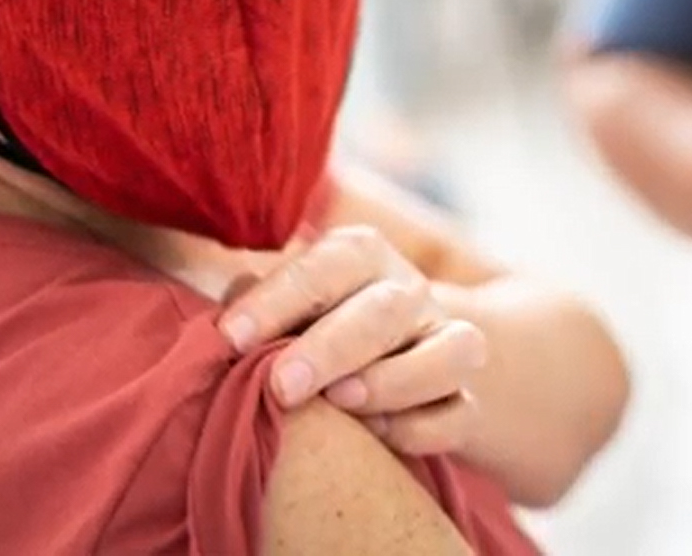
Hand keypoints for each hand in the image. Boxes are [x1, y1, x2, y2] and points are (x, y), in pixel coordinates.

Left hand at [219, 226, 489, 456]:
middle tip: (282, 385)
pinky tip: (377, 436)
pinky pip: (460, 412)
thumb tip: (226, 321)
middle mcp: (409, 293)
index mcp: (361, 255)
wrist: (382, 356)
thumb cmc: (311, 325)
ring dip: (393, 380)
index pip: (327, 265)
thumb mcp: (281, 304)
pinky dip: (422, 427)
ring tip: (340, 402)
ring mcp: (446, 343)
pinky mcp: (466, 398)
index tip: (232, 338)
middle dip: (331, 347)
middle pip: (386, 309)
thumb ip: (255, 305)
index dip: (278, 299)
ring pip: (449, 352)